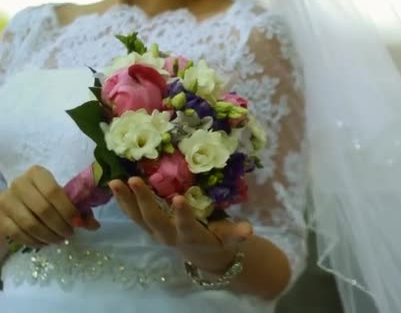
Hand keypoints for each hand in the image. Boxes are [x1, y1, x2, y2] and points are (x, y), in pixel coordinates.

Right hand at [0, 165, 99, 247]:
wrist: (15, 202)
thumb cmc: (44, 196)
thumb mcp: (61, 198)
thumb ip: (79, 209)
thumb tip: (95, 226)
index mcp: (37, 174)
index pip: (54, 192)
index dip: (68, 210)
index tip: (78, 223)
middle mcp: (19, 184)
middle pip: (43, 209)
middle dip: (60, 226)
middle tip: (70, 234)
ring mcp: (6, 200)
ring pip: (29, 223)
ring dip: (48, 236)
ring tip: (59, 240)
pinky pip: (17, 233)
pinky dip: (34, 241)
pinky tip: (44, 243)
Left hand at [110, 177, 252, 272]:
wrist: (205, 256)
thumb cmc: (220, 242)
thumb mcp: (231, 239)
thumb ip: (237, 233)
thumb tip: (249, 230)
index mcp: (191, 236)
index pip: (186, 226)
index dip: (182, 214)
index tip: (178, 198)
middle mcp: (169, 235)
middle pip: (153, 219)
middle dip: (143, 200)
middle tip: (133, 180)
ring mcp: (156, 232)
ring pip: (138, 217)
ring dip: (126, 200)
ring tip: (114, 181)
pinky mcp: (150, 227)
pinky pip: (134, 215)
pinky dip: (124, 202)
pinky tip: (116, 186)